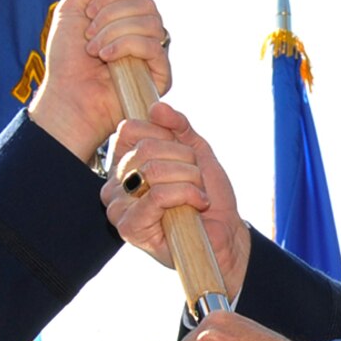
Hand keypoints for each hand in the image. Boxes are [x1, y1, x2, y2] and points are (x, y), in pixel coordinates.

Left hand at [27, 0, 169, 162]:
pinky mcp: (160, 74)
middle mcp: (144, 32)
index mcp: (128, 16)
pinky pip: (153, 45)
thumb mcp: (70, 9)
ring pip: (150, 21)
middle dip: (111, 14)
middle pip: (146, 1)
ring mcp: (154, 53)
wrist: (68, 97)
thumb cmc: (67, 59)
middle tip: (89, 35)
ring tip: (95, 51)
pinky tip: (107, 58)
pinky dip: (125, 46)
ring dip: (114, 32)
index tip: (88, 14)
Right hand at [101, 101, 250, 297]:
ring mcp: (118, 207)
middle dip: (184, 160)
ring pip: (153, 170)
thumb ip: (178, 126)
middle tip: (196, 179)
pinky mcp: (129, 228)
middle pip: (146, 148)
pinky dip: (187, 195)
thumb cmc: (207, 194)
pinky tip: (198, 204)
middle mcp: (115, 184)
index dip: (166, 135)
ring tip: (198, 194)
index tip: (186, 155)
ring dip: (189, 178)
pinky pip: (157, 195)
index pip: (130, 128)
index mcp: (124, 163)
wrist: (225, 233)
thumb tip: (156, 107)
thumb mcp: (196, 151)